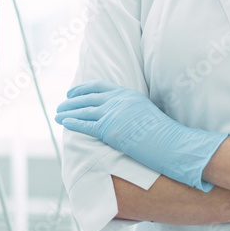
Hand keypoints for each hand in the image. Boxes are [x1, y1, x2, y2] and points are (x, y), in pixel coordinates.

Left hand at [55, 80, 227, 191]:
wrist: (171, 143)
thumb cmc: (163, 134)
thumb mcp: (146, 113)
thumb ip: (130, 110)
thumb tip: (120, 116)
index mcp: (128, 94)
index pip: (100, 86)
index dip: (84, 88)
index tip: (73, 91)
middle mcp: (119, 100)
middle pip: (89, 97)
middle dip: (72, 101)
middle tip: (62, 104)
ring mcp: (114, 114)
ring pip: (84, 110)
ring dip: (68, 111)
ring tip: (58, 113)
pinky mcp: (110, 130)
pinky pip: (86, 125)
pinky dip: (73, 123)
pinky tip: (64, 123)